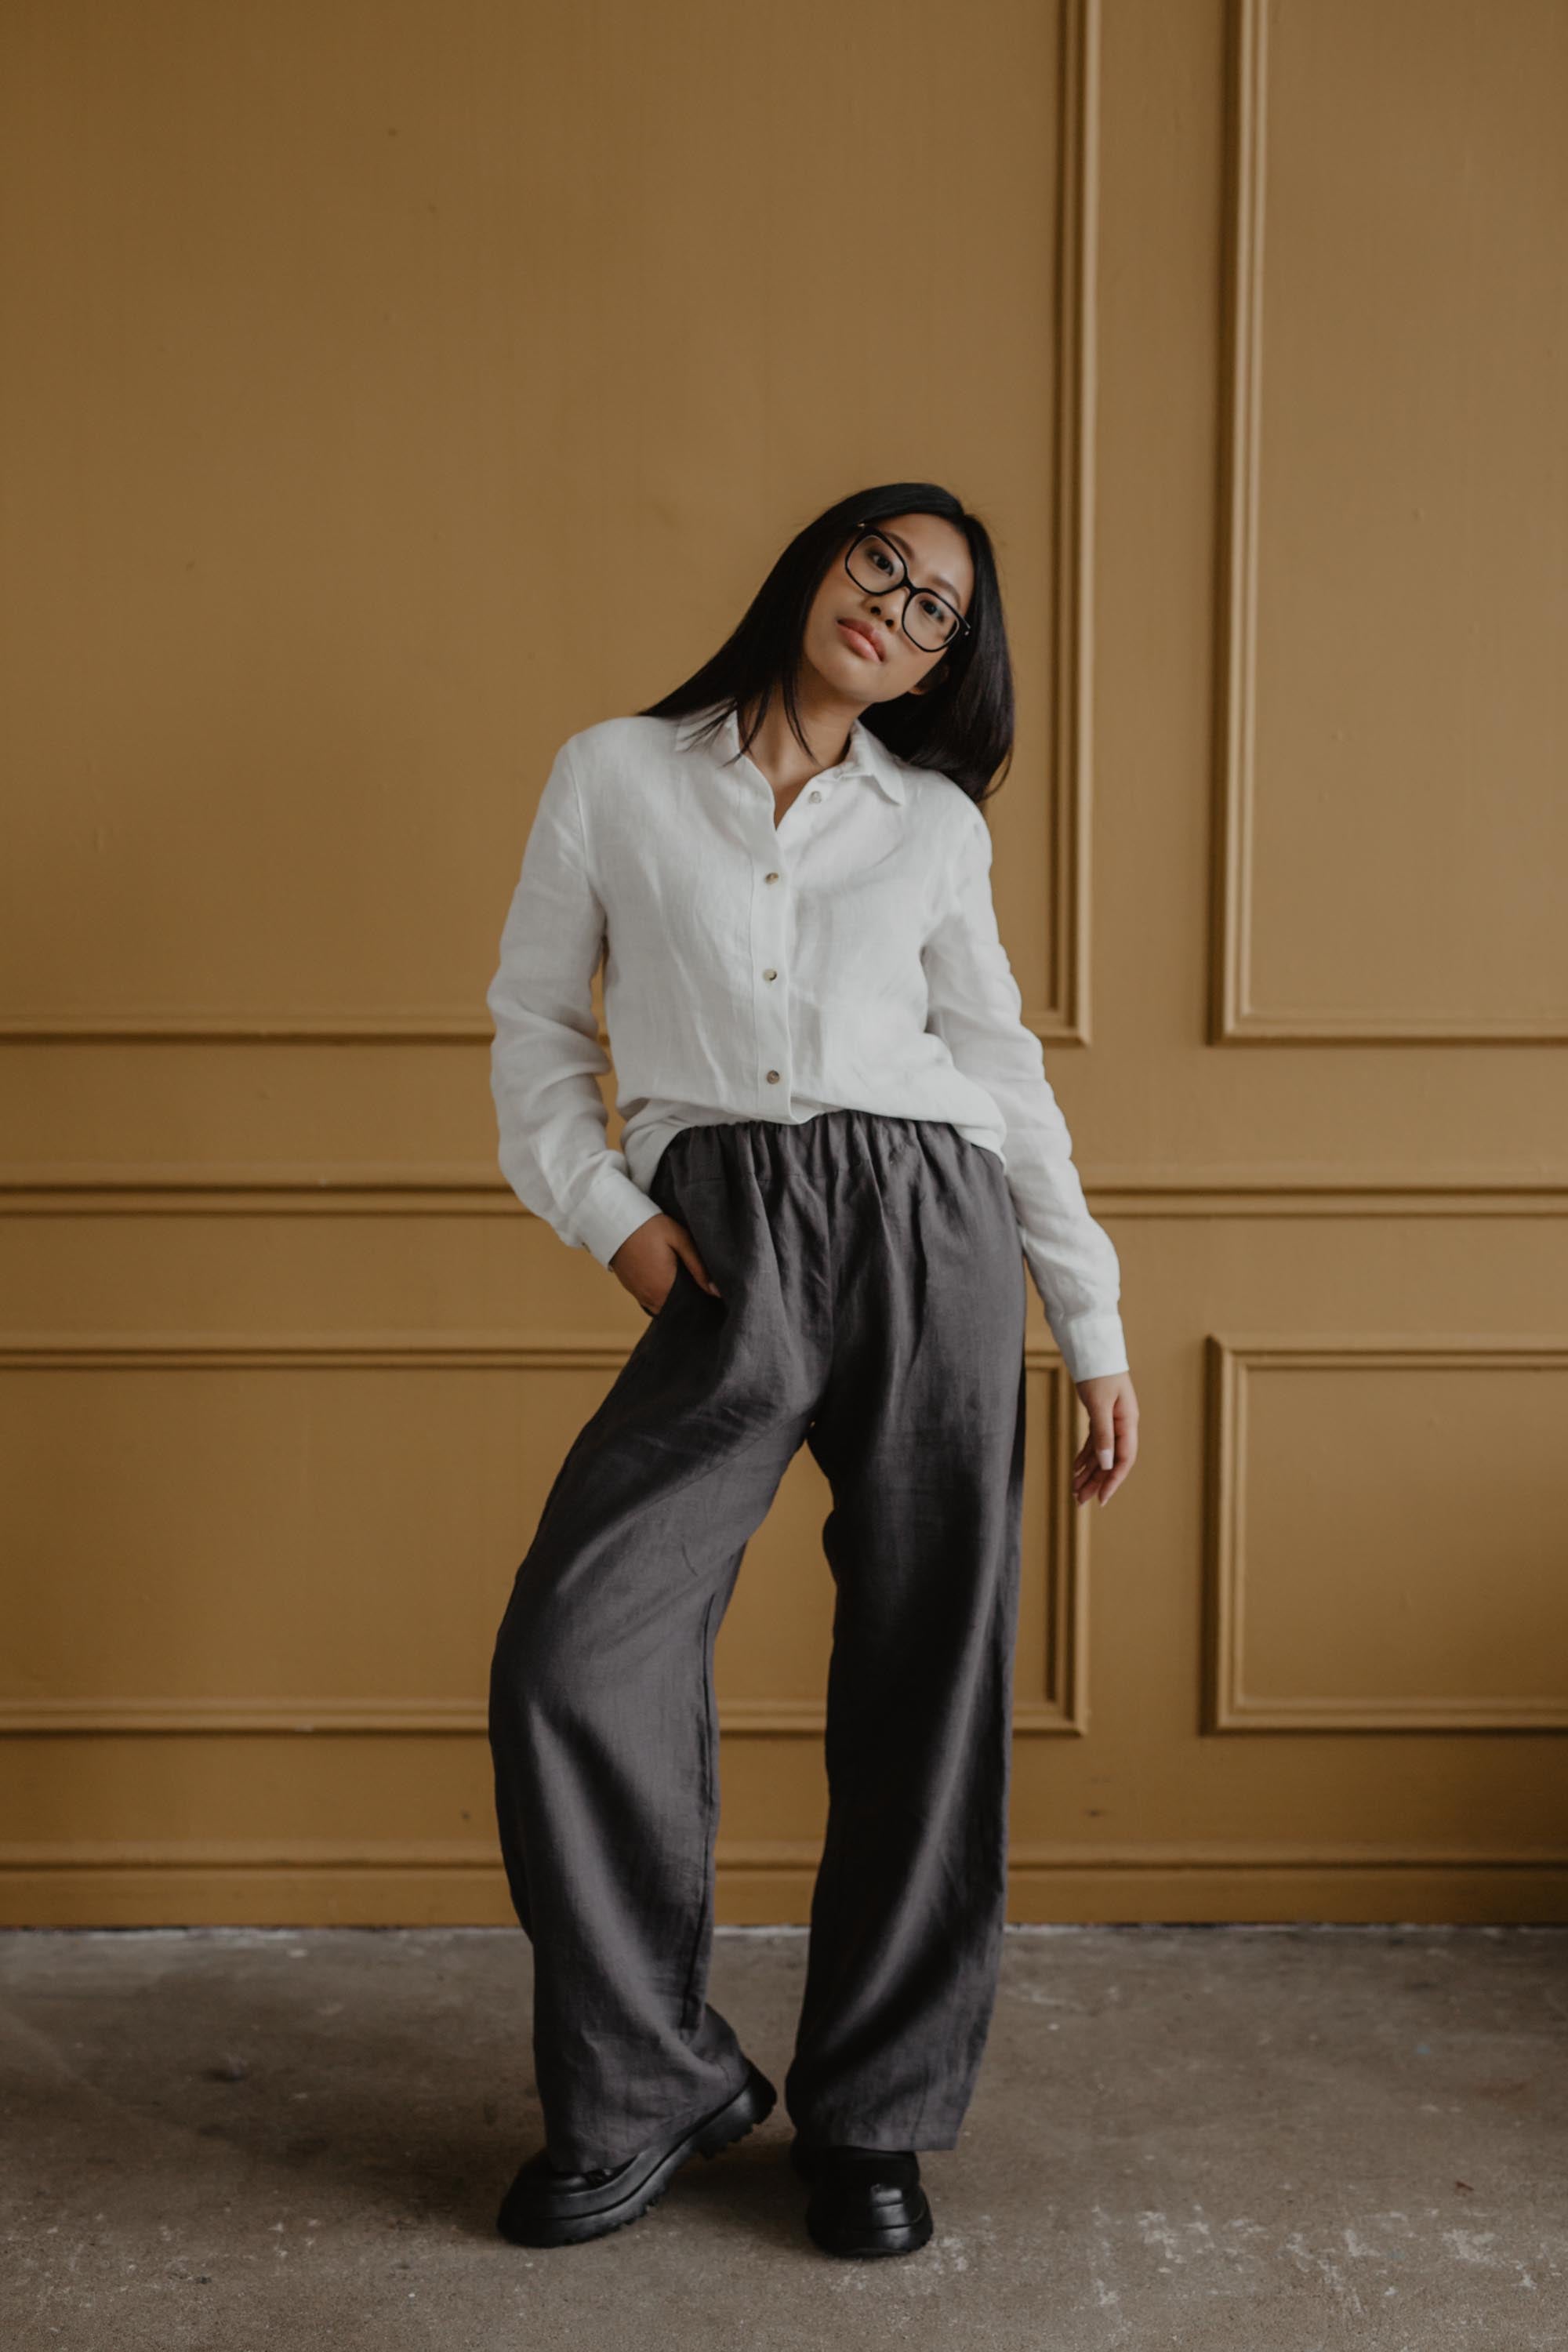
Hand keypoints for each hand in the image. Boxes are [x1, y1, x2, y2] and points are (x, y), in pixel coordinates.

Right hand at [609, 1214, 722, 1316]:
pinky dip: (662, 1296)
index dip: (702, 1303)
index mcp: (665, 1288)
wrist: (615, 1222)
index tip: (712, 1295)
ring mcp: (639, 1295)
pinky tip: (669, 1281)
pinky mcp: (632, 1289)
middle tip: (700, 1286)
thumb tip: (716, 1291)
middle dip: (690, 1302)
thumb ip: (699, 1266)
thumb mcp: (680, 1239)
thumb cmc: (649, 1227)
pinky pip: (651, 1301)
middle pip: (677, 1310)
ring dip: (675, 1300)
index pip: (690, 1308)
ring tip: (686, 1283)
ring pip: (663, 1307)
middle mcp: (651, 1298)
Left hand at [1070, 1369, 1138, 1506]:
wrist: (1094, 1349)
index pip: (1124, 1460)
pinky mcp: (1101, 1415)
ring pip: (1102, 1453)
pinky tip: (1076, 1468)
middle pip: (1112, 1461)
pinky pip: (1095, 1442)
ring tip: (1075, 1490)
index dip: (1113, 1481)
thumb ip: (1103, 1434)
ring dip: (1089, 1472)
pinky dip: (1085, 1456)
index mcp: (1128, 1423)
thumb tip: (1108, 1464)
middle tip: (1080, 1501)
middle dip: (1097, 1482)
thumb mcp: (1099, 1404)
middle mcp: (1123, 1425)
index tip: (1101, 1499)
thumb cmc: (1099, 1373)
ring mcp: (1113, 1420)